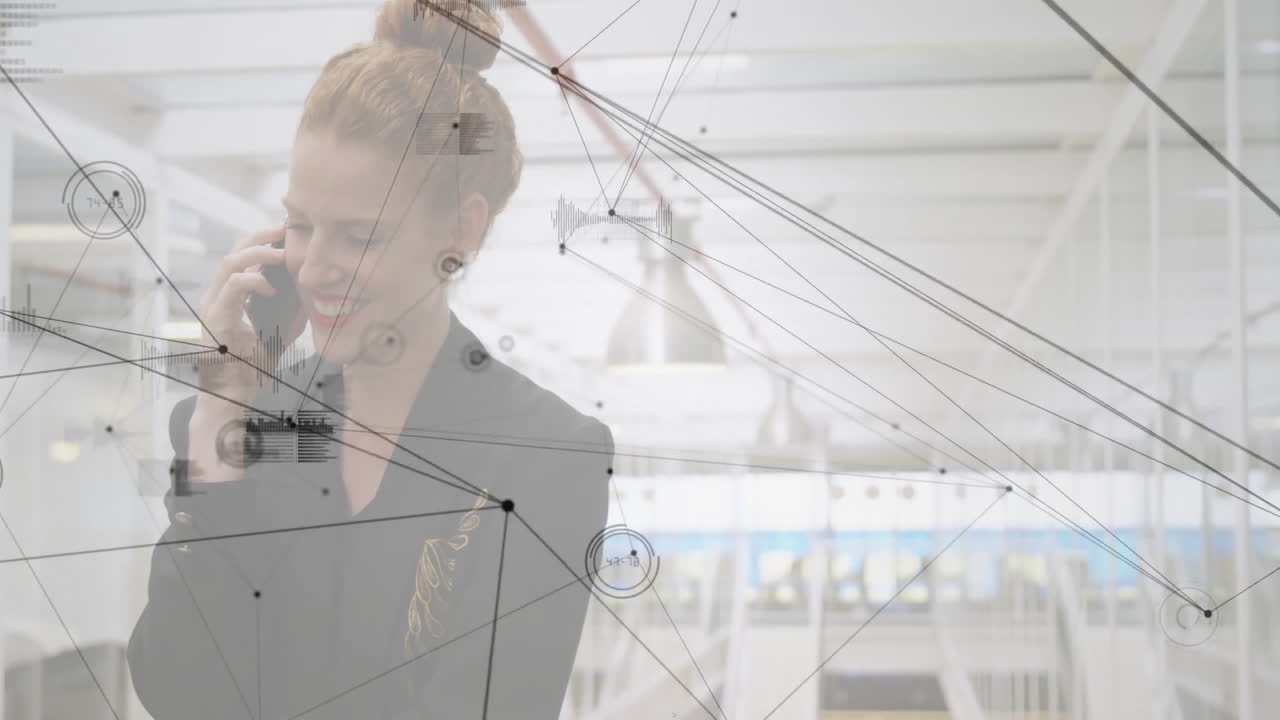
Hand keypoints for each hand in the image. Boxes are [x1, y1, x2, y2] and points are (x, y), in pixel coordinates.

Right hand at [193, 225, 297, 405]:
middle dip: (260, 237)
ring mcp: (213, 307)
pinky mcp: (216, 319)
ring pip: (229, 264)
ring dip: (257, 254)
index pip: (242, 259)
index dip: (262, 243)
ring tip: (282, 254)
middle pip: (233, 253)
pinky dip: (253, 282)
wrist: (232, 397)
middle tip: (285, 230)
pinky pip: (232, 288)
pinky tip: (271, 288)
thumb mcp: (276, 338)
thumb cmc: (249, 371)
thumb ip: (287, 318)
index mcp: (229, 300)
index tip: (287, 235)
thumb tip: (309, 302)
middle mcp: (217, 298)